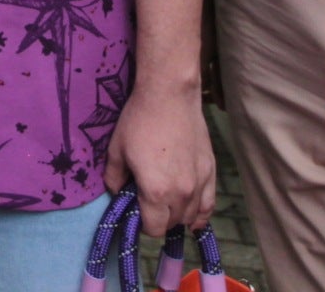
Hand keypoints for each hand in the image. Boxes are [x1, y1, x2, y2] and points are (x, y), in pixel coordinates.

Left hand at [105, 72, 215, 240]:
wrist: (169, 95)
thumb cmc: (139, 121)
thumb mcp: (116, 150)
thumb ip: (114, 179)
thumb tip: (117, 194)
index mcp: (156, 192)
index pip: (153, 229)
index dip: (142, 224)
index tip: (135, 210)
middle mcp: (181, 194)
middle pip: (172, 224)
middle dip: (159, 219)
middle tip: (148, 202)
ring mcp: (200, 183)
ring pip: (191, 217)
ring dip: (178, 215)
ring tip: (167, 202)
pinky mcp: (211, 171)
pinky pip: (210, 205)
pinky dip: (201, 214)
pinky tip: (194, 215)